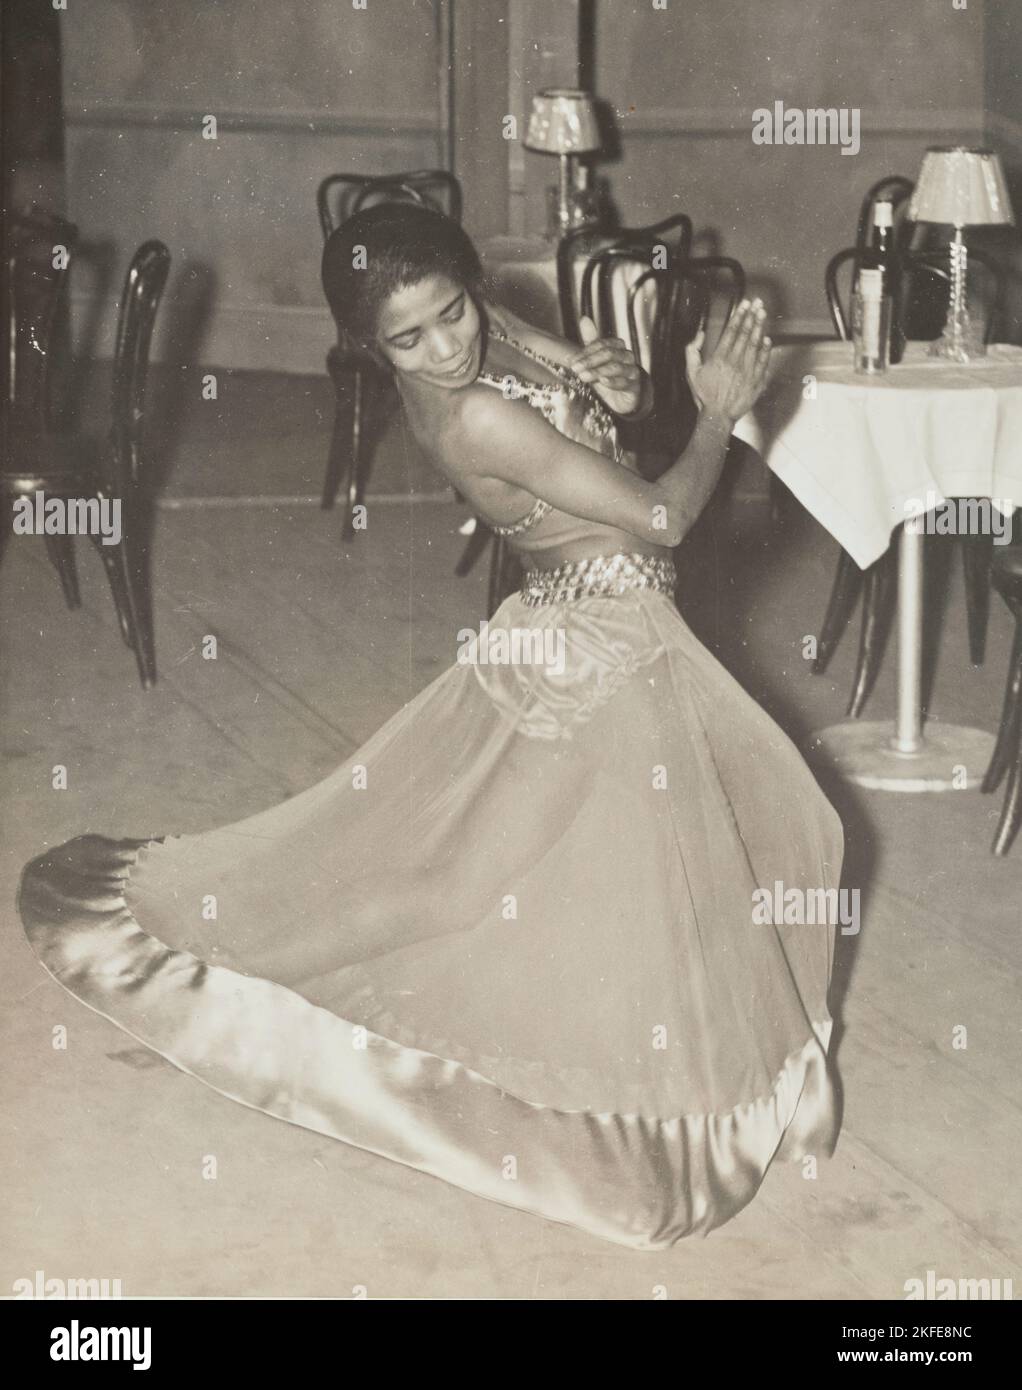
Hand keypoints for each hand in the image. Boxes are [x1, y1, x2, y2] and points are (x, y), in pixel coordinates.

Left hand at [569, 316, 643, 416]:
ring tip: (584, 376)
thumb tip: (584, 319)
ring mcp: (632, 370)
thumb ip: (591, 341)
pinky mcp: (634, 385)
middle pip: (609, 353)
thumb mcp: (597, 359)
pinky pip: (625, 381)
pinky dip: (613, 382)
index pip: (601, 344)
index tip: (571, 361)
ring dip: (598, 371)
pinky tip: (603, 382)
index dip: (586, 352)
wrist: (624, 396)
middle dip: (590, 361)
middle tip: (575, 368)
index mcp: (617, 346)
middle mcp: (626, 356)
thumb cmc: (610, 375)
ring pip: (616, 367)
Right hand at [685, 298, 771, 424]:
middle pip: (746, 333)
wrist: (718, 415)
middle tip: (758, 303)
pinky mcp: (756, 380)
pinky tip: (767, 340)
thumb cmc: (704, 395)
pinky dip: (766, 350)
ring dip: (760, 327)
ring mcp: (747, 370)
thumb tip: (700, 335)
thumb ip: (692, 351)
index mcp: (720, 357)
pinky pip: (763, 361)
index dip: (739, 315)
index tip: (745, 305)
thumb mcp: (691, 373)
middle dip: (752, 316)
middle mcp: (735, 361)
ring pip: (755, 344)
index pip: (732, 330)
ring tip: (763, 314)